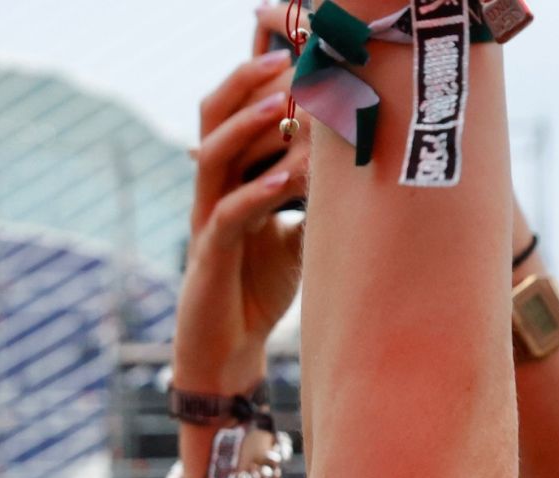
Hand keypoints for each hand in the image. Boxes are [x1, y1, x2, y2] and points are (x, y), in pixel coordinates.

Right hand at [176, 50, 309, 392]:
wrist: (227, 351)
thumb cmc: (258, 290)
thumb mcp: (295, 234)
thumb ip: (310, 198)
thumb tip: (352, 164)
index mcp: (230, 179)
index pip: (236, 113)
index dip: (256, 77)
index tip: (292, 44)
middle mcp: (213, 192)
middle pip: (214, 118)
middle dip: (248, 82)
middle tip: (287, 57)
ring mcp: (207, 222)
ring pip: (213, 157)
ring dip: (246, 125)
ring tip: (281, 101)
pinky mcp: (210, 257)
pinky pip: (228, 215)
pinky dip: (256, 193)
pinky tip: (285, 179)